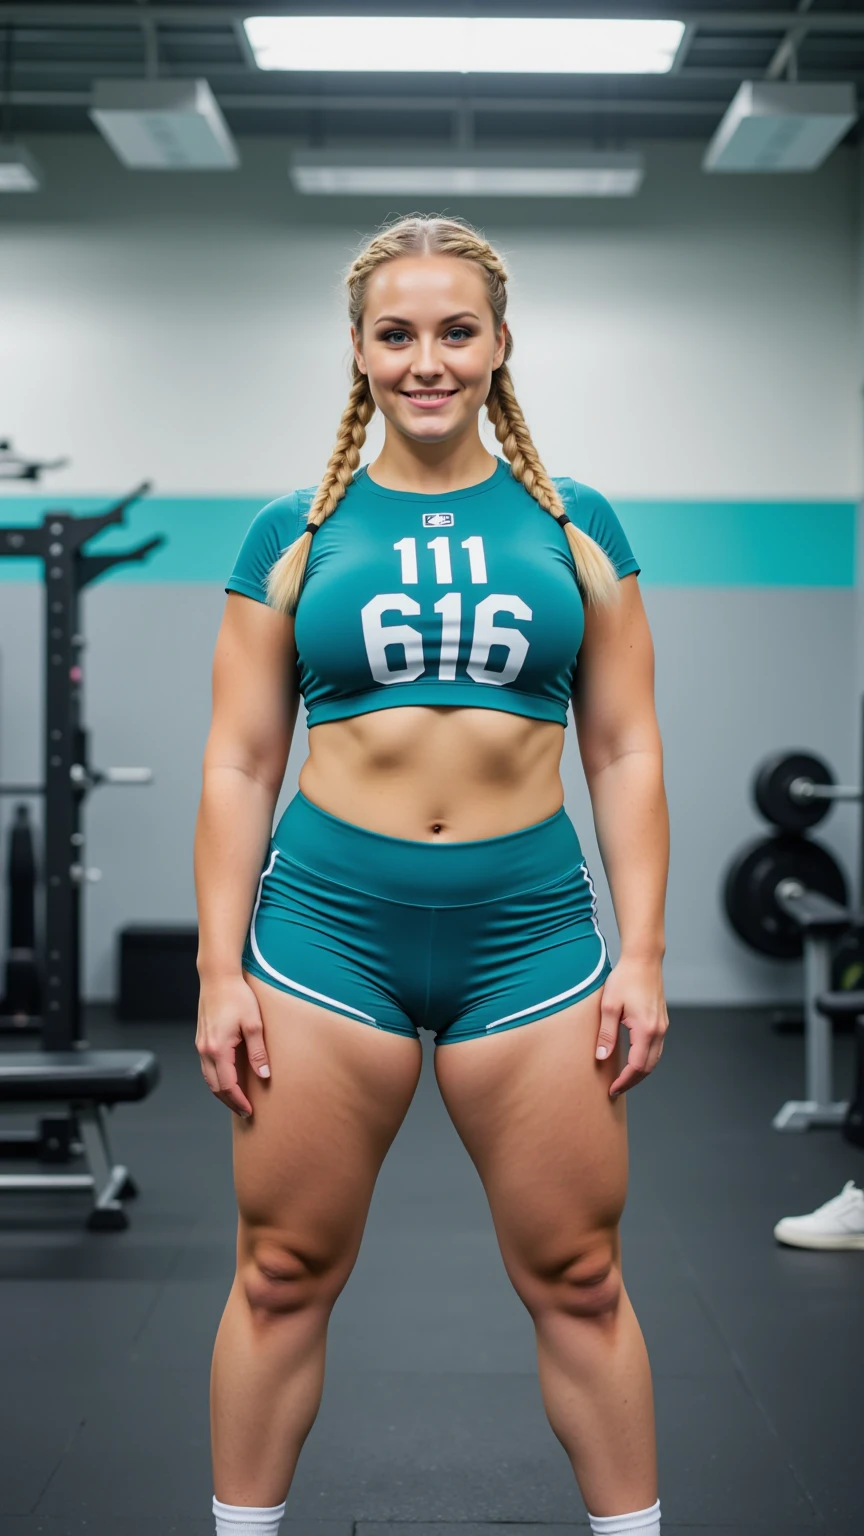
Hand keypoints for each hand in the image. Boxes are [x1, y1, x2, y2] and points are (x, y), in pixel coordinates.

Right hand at [196, 973, 270, 1117]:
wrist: (218, 977)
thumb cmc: (237, 996)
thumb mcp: (254, 1024)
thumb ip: (258, 1052)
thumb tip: (264, 1075)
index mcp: (218, 1049)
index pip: (227, 1085)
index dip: (239, 1101)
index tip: (249, 1111)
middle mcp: (205, 1050)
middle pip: (215, 1087)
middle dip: (230, 1102)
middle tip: (245, 1112)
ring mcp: (201, 1045)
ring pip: (209, 1079)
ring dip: (222, 1093)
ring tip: (237, 1101)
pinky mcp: (201, 1040)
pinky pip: (207, 1068)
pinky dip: (217, 1079)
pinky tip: (228, 1081)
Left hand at [595, 955, 667, 1098]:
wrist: (643, 959)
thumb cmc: (625, 979)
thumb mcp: (608, 1006)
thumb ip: (606, 1034)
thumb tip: (601, 1057)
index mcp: (646, 1030)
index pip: (637, 1067)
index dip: (624, 1081)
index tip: (611, 1090)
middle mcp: (659, 1031)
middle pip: (648, 1067)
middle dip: (632, 1081)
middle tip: (615, 1090)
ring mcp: (662, 1026)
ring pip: (654, 1059)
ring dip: (640, 1072)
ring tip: (623, 1080)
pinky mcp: (661, 1021)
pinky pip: (656, 1048)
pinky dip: (645, 1060)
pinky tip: (633, 1060)